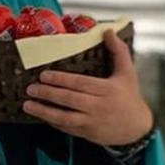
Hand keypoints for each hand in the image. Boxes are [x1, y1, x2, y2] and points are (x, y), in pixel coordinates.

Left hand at [22, 29, 153, 146]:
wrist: (137, 128)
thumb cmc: (129, 96)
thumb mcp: (127, 73)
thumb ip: (118, 51)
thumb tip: (108, 31)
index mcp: (107, 89)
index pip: (80, 83)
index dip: (61, 80)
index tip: (44, 75)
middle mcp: (98, 106)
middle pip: (69, 99)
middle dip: (48, 94)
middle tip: (31, 88)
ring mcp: (91, 121)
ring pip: (64, 117)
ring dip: (43, 111)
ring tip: (27, 105)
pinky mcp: (86, 133)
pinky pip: (66, 128)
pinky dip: (52, 122)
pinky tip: (39, 115)